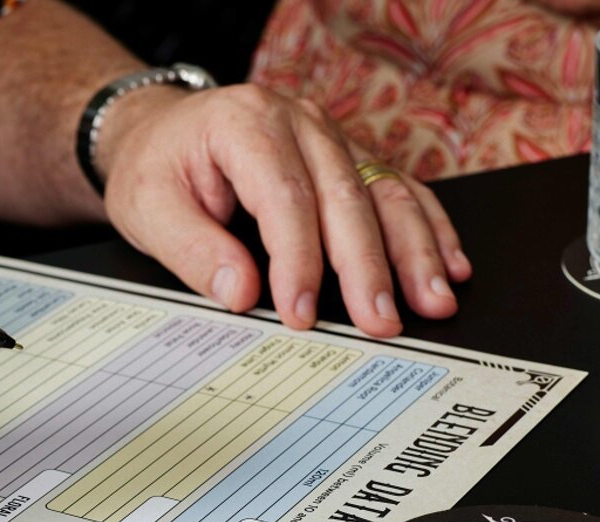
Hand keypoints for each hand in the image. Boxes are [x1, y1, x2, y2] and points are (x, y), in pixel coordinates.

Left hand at [96, 84, 471, 337]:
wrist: (164, 133)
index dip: (299, 261)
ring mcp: (331, 137)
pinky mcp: (350, 158)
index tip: (303, 313)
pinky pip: (399, 190)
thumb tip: (241, 294)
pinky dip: (428, 229)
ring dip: (415, 251)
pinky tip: (450, 264)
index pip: (285, 198)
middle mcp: (299, 121)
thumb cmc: (157, 167)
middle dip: (368, 267)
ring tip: (433, 301)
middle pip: (347, 197)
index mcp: (246, 123)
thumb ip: (192, 250)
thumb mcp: (148, 208)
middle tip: (381, 322)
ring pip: (385, 192)